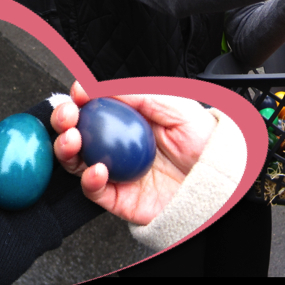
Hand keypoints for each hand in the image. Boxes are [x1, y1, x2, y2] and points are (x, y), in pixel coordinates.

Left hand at [0, 69, 102, 284]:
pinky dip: (94, 195)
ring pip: (68, 180)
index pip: (26, 131)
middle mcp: (12, 185)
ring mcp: (27, 211)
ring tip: (103, 141)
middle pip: (52, 153)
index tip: (69, 97)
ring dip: (89, 161)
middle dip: (75, 133)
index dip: (49, 113)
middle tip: (85, 119)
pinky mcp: (40, 235)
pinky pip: (73, 213)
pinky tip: (106, 176)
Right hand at [51, 82, 217, 225]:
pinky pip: (95, 192)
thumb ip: (139, 94)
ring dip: (67, 150)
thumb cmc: (203, 139)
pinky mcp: (119, 199)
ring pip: (77, 162)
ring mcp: (116, 171)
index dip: (82, 98)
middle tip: (67, 116)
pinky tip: (97, 169)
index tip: (78, 92)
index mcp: (129, 120)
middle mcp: (116, 145)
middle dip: (64, 121)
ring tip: (73, 140)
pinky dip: (90, 180)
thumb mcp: (175, 105)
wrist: (219, 177)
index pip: (95, 107)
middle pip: (78, 133)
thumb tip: (102, 86)